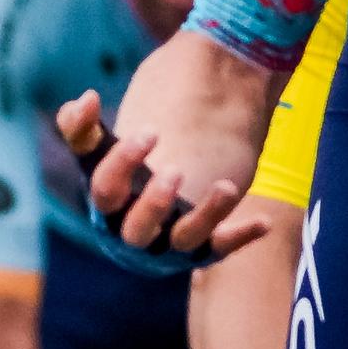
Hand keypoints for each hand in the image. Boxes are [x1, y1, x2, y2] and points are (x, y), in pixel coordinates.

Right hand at [61, 88, 262, 260]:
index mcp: (107, 205)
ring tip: (228, 187)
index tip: (150, 131)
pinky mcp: (201, 247)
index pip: (104, 191)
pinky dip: (241, 236)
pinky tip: (263, 221)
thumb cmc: (130, 167)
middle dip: (154, 204)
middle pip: (136, 230)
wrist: (165, 187)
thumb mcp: (107, 145)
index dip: (123, 164)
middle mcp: (133, 231)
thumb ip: (85, 126)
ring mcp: (169, 244)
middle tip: (175, 171)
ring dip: (206, 216)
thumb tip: (84, 99)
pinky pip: (220, 249)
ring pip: (184, 240)